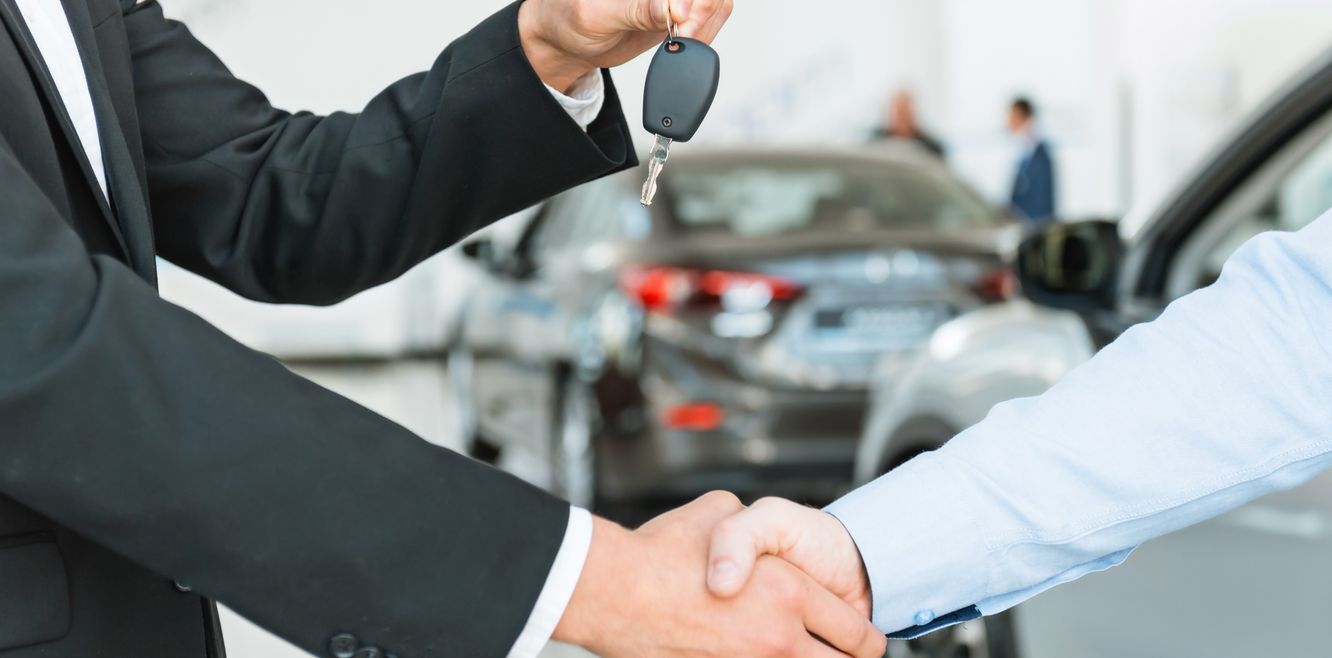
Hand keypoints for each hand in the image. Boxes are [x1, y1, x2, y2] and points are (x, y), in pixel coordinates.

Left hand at [519, 0, 734, 90]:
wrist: (564, 41)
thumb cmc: (568, 17)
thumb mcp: (598, 14)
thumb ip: (639, 10)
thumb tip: (676, 9)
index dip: (694, 1)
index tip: (682, 23)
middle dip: (703, 15)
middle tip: (682, 38)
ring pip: (715, 4)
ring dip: (706, 28)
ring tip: (680, 45)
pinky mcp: (676, 14)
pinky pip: (708, 21)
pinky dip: (703, 38)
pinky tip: (682, 47)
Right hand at [554, 492, 884, 657]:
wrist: (612, 591)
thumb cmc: (659, 553)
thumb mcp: (721, 511)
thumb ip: (754, 527)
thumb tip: (758, 538)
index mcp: (789, 591)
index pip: (858, 633)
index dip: (866, 640)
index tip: (863, 641)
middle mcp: (777, 638)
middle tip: (844, 657)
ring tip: (803, 656)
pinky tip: (759, 656)